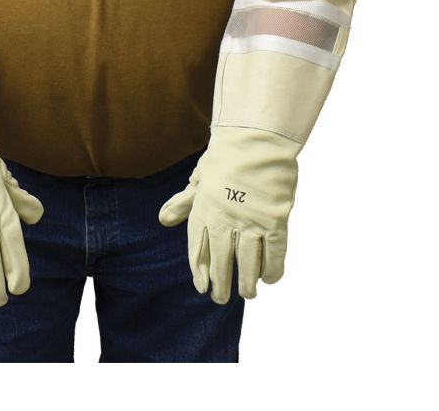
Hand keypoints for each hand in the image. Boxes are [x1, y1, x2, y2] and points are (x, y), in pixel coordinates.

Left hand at [158, 126, 299, 303]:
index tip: (201, 286)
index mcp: (204, 209)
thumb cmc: (226, 156)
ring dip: (247, 282)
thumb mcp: (199, 178)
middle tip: (221, 299)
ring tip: (247, 294)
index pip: (198, 247)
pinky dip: (272, 269)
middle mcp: (225, 219)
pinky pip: (274, 253)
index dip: (199, 270)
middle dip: (221, 283)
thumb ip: (183, 203)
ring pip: (248, 263)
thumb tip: (163, 220)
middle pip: (221, 260)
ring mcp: (251, 221)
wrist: (256, 139)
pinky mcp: (275, 220)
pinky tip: (270, 278)